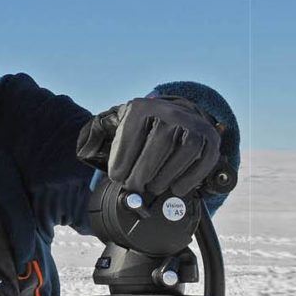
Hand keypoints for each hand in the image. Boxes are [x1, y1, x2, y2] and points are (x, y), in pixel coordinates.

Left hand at [75, 96, 224, 197]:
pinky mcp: (210, 139)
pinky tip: (176, 187)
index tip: (117, 177)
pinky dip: (190, 178)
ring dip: (167, 175)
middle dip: (144, 171)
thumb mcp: (118, 128)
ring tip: (154, 187)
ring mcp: (194, 124)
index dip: (123, 160)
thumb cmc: (140, 132)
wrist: (173, 121)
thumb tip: (85, 150)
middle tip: (135, 187)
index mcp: (142, 108)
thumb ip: (99, 138)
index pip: (132, 133)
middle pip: (160, 143)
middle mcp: (171, 111)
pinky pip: (204, 160)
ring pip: (185, 150)